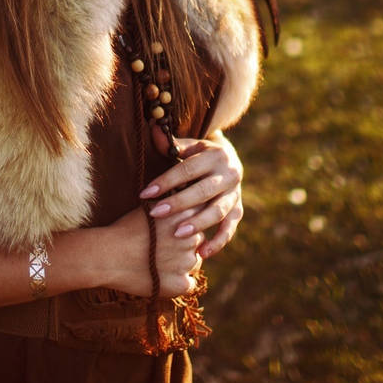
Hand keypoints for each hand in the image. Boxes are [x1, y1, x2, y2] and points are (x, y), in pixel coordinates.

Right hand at [103, 204, 203, 297]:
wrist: (106, 255)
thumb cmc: (124, 229)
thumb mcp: (150, 207)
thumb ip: (171, 205)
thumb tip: (182, 202)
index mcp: (186, 215)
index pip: (199, 219)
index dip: (186, 225)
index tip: (173, 230)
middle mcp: (192, 238)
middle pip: (198, 241)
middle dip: (185, 244)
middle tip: (163, 248)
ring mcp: (187, 262)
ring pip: (194, 263)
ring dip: (182, 264)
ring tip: (159, 263)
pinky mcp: (180, 284)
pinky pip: (189, 285)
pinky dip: (178, 283)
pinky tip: (163, 278)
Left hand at [140, 131, 244, 257]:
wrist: (227, 160)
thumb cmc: (197, 154)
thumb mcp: (188, 145)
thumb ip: (170, 143)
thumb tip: (153, 129)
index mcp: (216, 155)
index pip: (188, 169)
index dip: (166, 181)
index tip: (145, 193)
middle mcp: (230, 174)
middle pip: (203, 191)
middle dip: (179, 203)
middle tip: (156, 214)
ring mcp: (236, 194)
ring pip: (218, 211)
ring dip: (198, 224)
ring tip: (178, 234)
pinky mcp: (238, 210)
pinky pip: (230, 229)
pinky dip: (218, 242)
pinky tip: (202, 253)